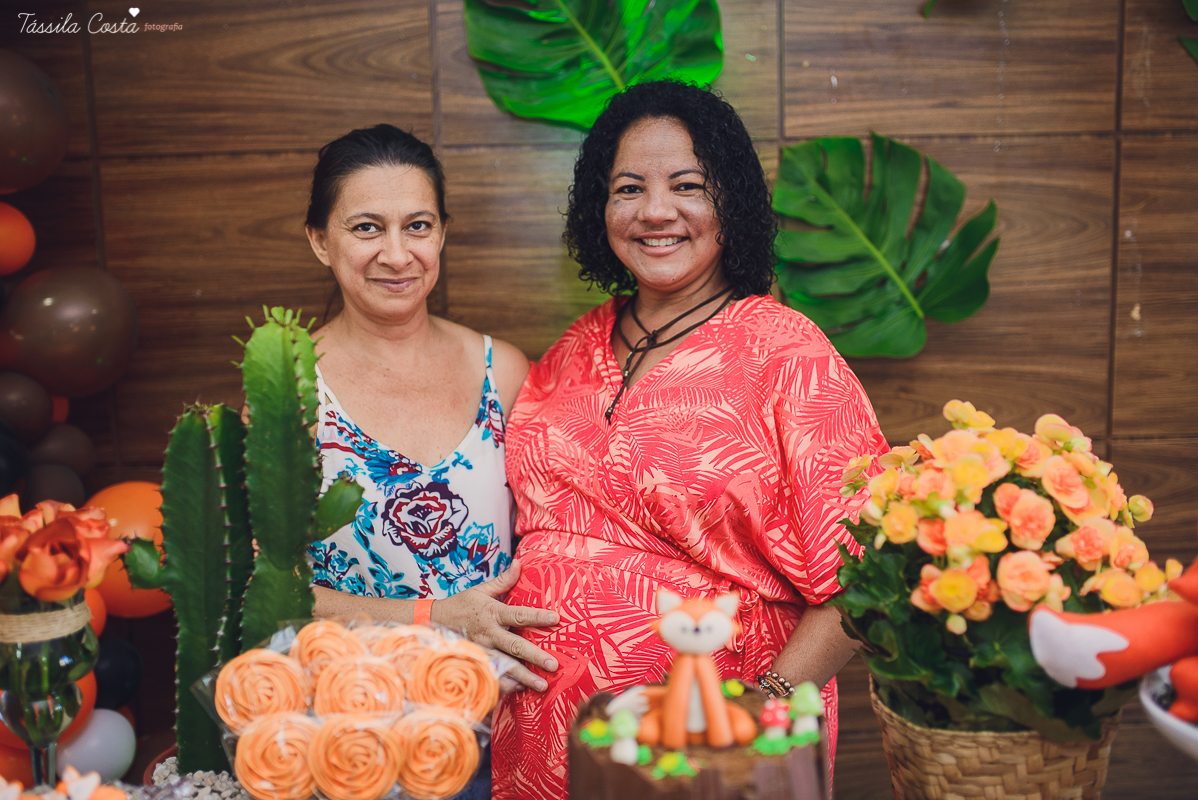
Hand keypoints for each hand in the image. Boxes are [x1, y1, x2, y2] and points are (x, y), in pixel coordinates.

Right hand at [432, 558, 559, 690]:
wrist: (431, 621)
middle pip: (515, 645)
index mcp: (492, 613)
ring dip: (523, 677)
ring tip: (542, 685)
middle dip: (535, 656)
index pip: (519, 615)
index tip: (556, 619)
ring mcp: (481, 651)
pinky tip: (520, 689)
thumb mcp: (481, 590)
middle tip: (553, 665)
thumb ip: (503, 581)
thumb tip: (519, 563)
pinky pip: (491, 676)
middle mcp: (488, 633)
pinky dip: (505, 685)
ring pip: (504, 665)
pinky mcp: (474, 662)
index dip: (538, 616)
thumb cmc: (461, 604)